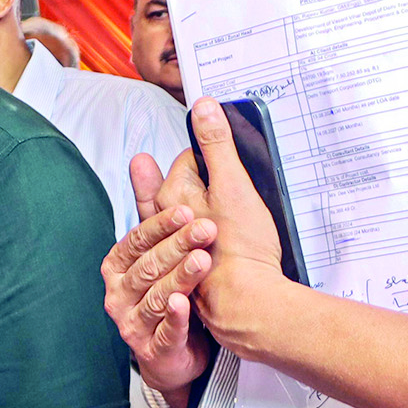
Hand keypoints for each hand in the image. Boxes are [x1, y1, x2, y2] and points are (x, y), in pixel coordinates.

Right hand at [101, 147, 215, 396]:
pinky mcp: (154, 349)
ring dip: (179, 277)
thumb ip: (149, 202)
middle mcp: (120, 293)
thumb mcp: (156, 244)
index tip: (185, 210)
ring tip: (203, 260)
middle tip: (206, 229)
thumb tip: (142, 158)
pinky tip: (185, 303)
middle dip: (175, 247)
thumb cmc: (167, 289)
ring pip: (156, 296)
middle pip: (146, 267)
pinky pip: (165, 332)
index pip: (135, 241)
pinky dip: (175, 318)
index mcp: (118, 265)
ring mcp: (134, 322)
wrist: (177, 350)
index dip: (159, 226)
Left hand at [181, 98, 294, 353]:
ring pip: (188, 215)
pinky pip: (193, 245)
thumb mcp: (233, 185)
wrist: (244, 302)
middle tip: (233, 195)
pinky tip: (224, 245)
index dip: (213, 158)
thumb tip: (202, 104)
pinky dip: (207, 241)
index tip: (231, 166)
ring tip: (230, 221)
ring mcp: (174, 246)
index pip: (188, 159)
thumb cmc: (240, 245)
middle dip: (210, 181)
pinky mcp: (187, 267)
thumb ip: (217, 145)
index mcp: (169, 196)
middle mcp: (163, 221)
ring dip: (207, 211)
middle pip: (185, 186)